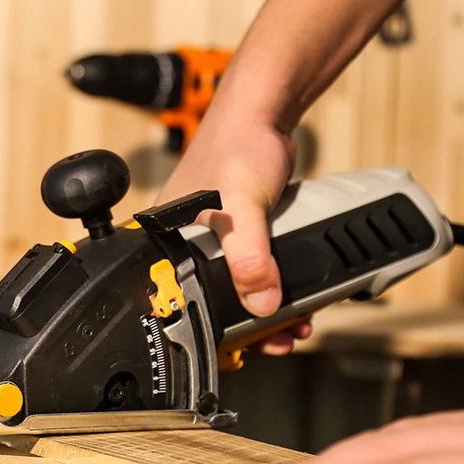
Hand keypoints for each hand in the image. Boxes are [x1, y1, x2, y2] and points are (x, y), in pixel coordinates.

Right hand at [158, 105, 310, 353]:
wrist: (263, 113)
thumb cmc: (234, 146)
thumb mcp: (243, 205)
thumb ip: (251, 255)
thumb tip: (262, 303)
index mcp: (166, 244)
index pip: (178, 301)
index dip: (208, 330)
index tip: (241, 350)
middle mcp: (185, 246)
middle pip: (212, 303)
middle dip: (249, 328)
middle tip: (278, 341)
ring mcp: (214, 243)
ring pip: (236, 292)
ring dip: (267, 312)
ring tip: (296, 325)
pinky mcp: (240, 237)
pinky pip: (253, 274)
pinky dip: (273, 289)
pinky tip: (298, 299)